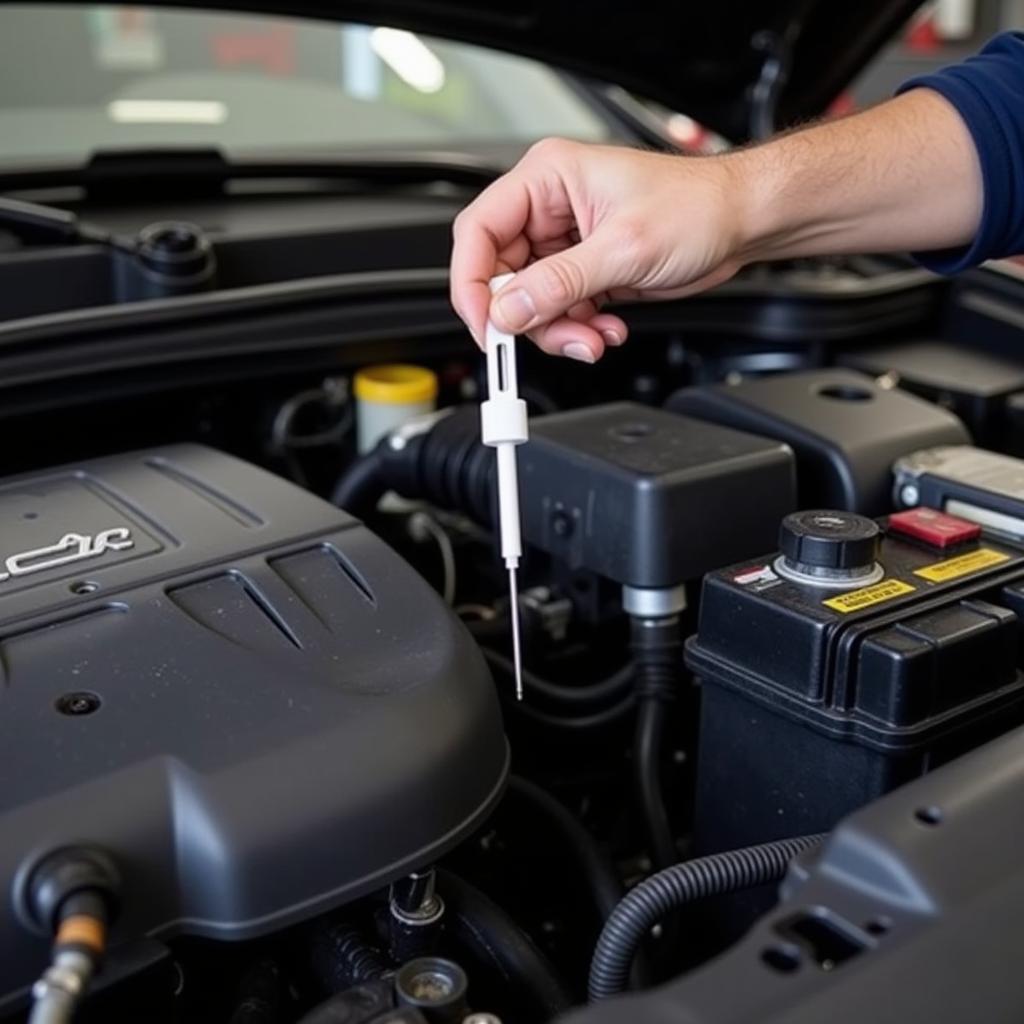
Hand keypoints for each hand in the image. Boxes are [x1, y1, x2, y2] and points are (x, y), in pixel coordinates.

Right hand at [450, 138, 746, 360]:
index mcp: (546, 179)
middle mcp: (549, 209)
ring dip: (559, 329)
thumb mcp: (623, 248)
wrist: (741, 222)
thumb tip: (508, 309)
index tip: (487, 326)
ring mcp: (566, 243)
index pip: (479, 233)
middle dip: (529, 317)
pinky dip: (579, 329)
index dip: (473, 284)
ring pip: (530, 302)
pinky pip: (559, 311)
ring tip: (594, 335)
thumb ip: (559, 283)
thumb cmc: (697, 206)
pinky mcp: (584, 270)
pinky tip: (607, 326)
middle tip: (556, 336)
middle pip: (502, 276)